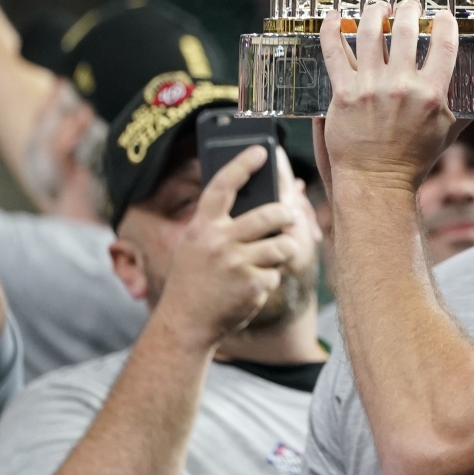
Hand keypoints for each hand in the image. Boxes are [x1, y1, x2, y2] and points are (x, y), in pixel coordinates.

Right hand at [150, 146, 301, 350]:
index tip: (261, 150)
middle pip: (270, 214)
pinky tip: (252, 287)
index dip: (242, 164)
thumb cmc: (193, 281)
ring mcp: (237, 265)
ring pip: (282, 245)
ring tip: (273, 255)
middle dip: (286, 214)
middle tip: (288, 216)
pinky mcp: (252, 286)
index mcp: (202, 227)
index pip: (223, 186)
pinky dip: (269, 279)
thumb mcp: (194, 246)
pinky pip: (276, 273)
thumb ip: (218, 226)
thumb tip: (259, 203)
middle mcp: (219, 242)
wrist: (185, 324)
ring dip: (283, 250)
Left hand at [320, 0, 458, 191]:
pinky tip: (334, 16)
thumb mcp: (447, 132)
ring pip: (369, 32)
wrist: (376, 180)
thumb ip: (460, 107)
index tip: (442, 15)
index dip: (444, 22)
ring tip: (378, 6)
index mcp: (431, 94)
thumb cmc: (413, 159)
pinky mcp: (343, 93)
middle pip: (405, 30)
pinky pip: (334, 52)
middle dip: (409, 10)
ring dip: (374, 11)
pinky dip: (331, 29)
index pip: (444, 43)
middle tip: (409, 6)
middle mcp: (401, 86)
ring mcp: (369, 87)